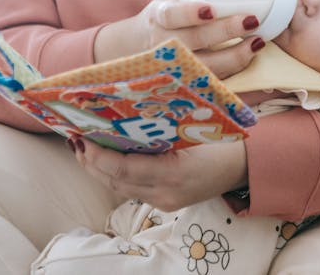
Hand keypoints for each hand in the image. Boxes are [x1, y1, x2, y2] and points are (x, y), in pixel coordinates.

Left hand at [70, 137, 247, 211]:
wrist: (243, 166)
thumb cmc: (221, 142)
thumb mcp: (191, 131)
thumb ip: (159, 131)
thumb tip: (123, 117)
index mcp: (174, 172)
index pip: (122, 169)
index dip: (98, 155)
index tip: (83, 137)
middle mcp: (166, 192)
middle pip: (114, 182)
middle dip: (91, 163)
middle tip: (76, 140)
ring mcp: (165, 201)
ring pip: (120, 189)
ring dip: (99, 171)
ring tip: (85, 150)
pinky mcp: (166, 203)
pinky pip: (132, 190)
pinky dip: (115, 176)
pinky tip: (108, 161)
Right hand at [94, 0, 265, 77]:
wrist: (137, 48)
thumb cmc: (166, 19)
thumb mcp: (171, 2)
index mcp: (159, 18)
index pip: (172, 15)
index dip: (191, 13)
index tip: (211, 9)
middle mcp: (164, 43)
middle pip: (195, 40)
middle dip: (225, 31)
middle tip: (252, 20)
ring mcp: (174, 66)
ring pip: (205, 66)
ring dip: (235, 56)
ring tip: (258, 42)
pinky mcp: (186, 82)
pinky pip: (211, 81)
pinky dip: (233, 71)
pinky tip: (250, 58)